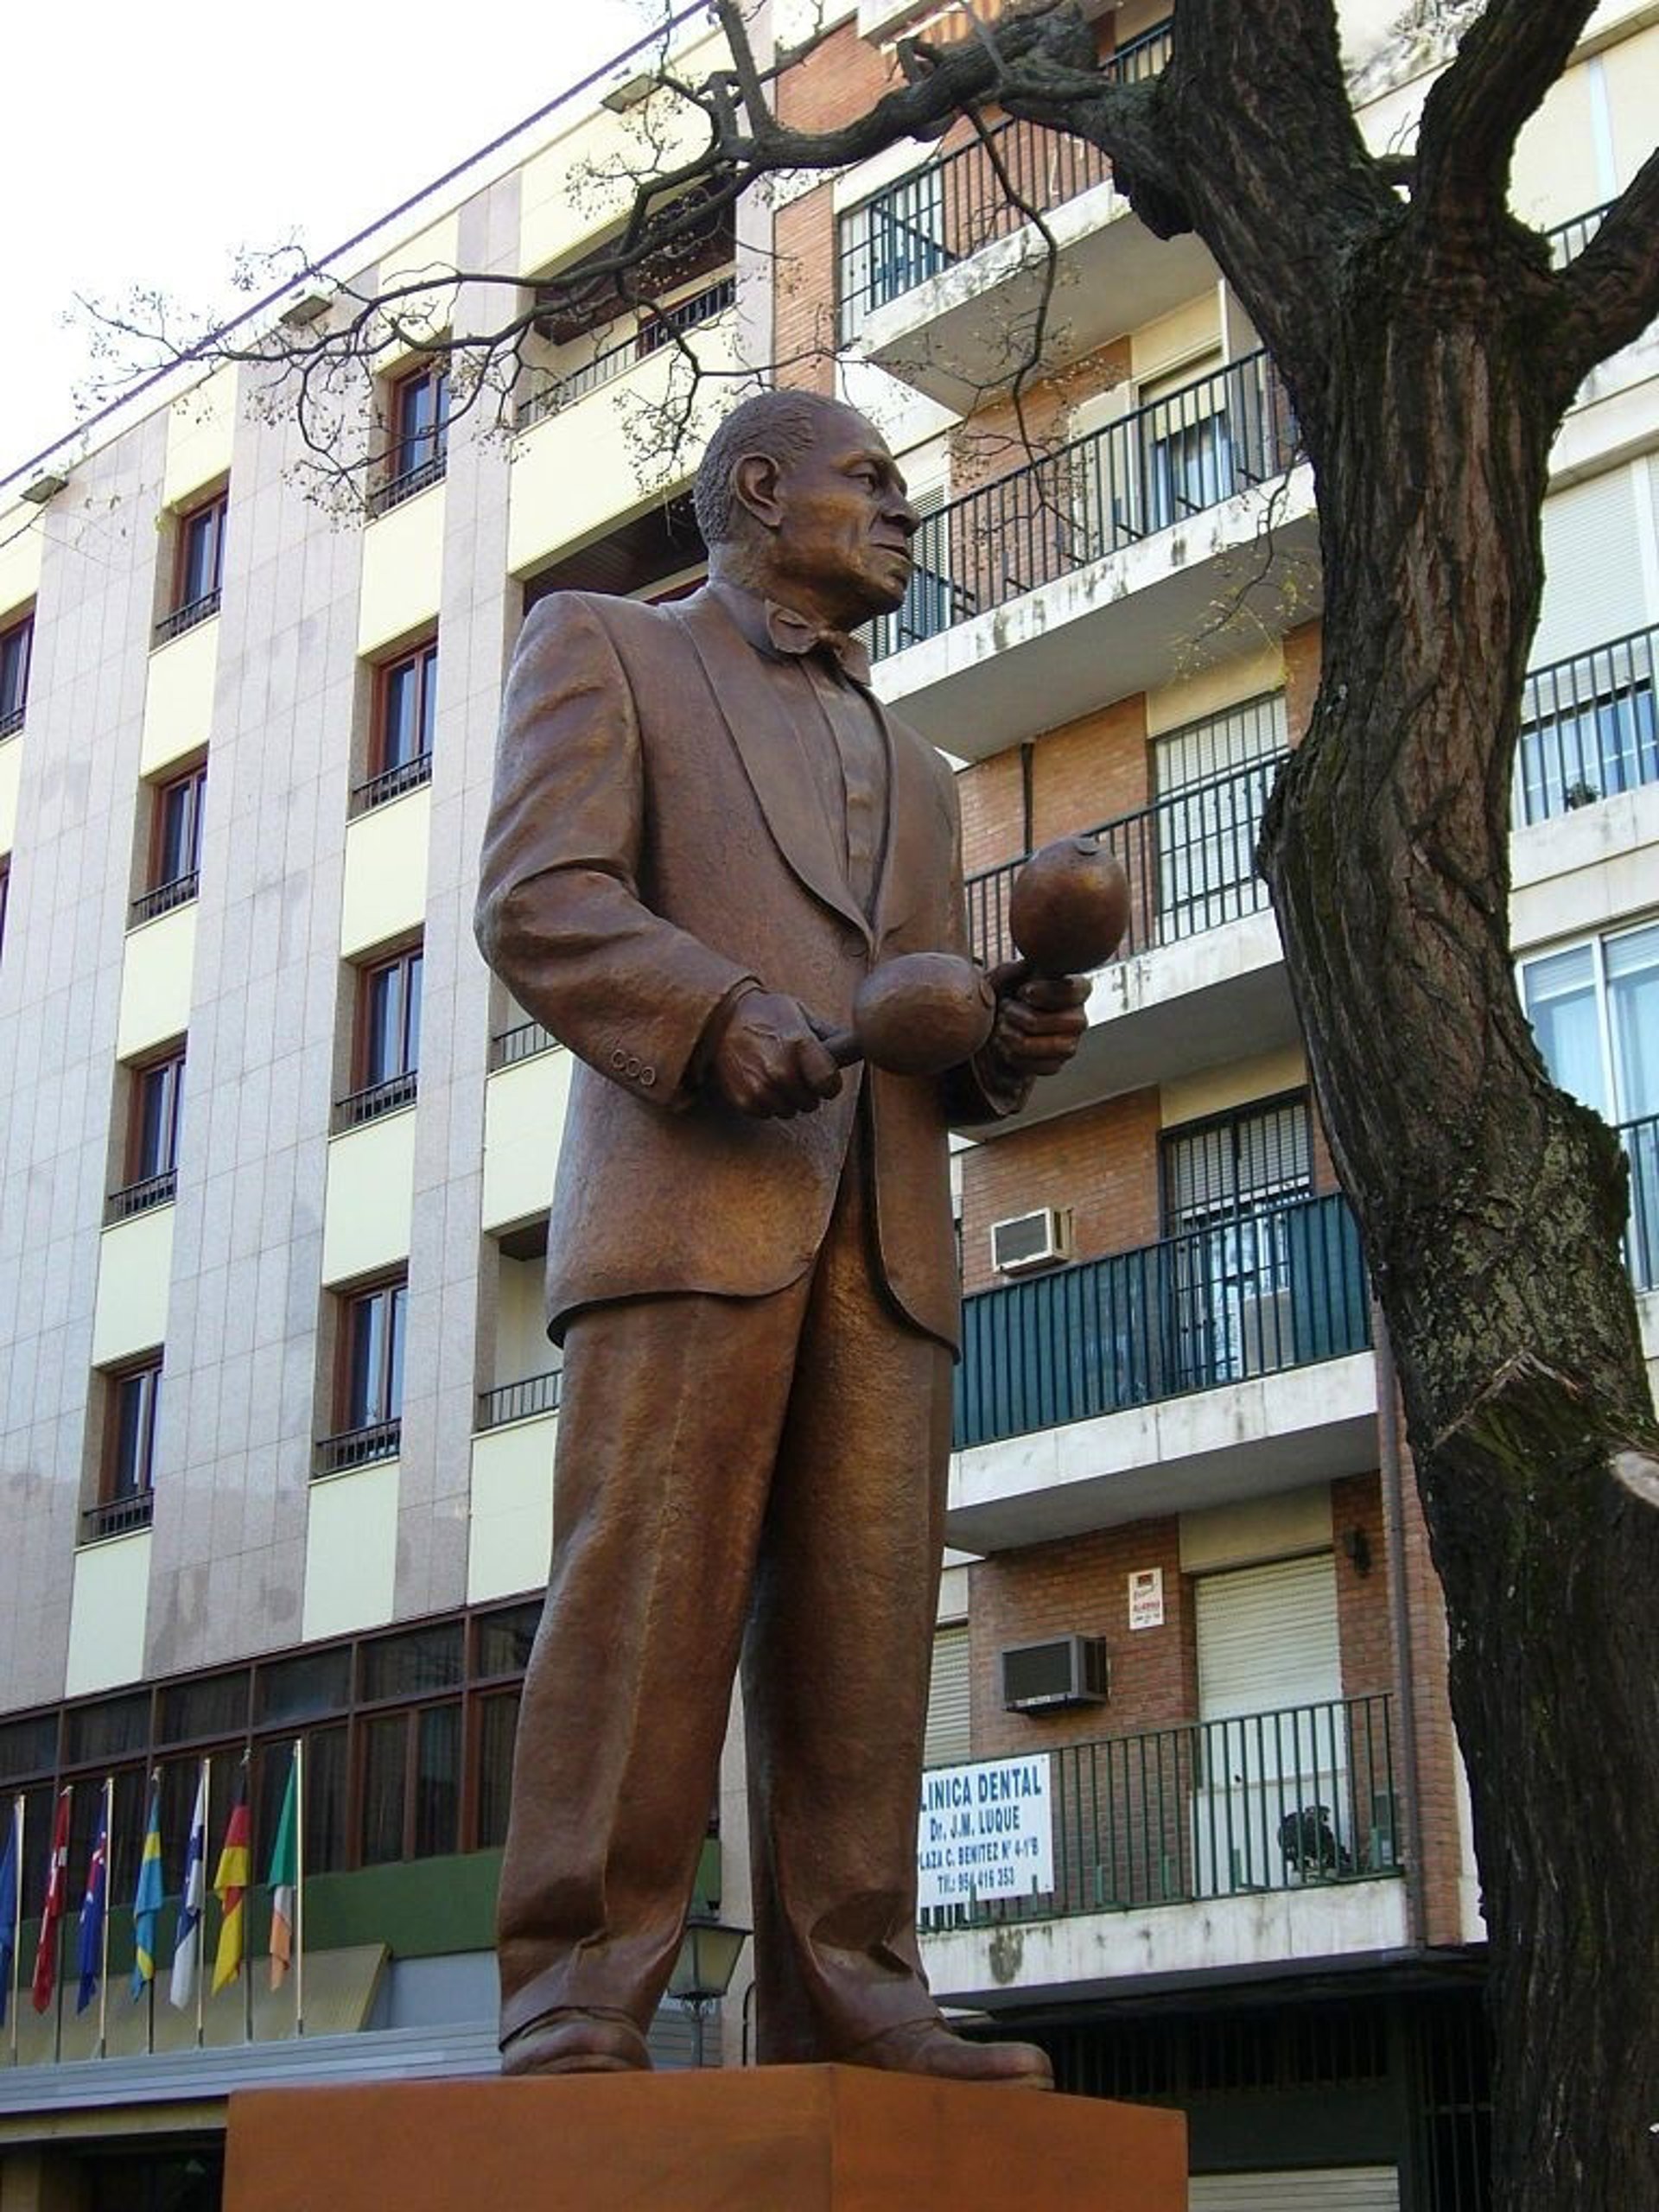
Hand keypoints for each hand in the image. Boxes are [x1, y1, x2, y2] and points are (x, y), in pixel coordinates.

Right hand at [707, 990, 843, 1118]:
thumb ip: (830, 1036)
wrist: (721, 1020)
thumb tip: (858, 1047)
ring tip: (775, 1075)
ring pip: (790, 1111)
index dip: (830, 1083)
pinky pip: (767, 1114)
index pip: (830, 1085)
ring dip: (787, 1099)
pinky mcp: (744, 1100)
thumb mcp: (800, 1015)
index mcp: (800, 1045)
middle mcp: (780, 1070)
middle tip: (795, 1072)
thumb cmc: (766, 1015)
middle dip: (808, 1091)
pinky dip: (766, 1103)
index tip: (824, 1077)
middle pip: (811, 1102)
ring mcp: (761, 1087)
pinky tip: (760, 1081)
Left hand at [982, 963, 1089, 1079]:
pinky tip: (1004, 1046)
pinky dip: (1020, 1059)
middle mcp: (1077, 1016)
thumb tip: (1025, 968)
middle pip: (1074, 1022)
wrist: (987, 1026)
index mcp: (1071, 989)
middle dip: (1032, 1018)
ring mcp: (1069, 1042)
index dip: (1050, 992)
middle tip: (1006, 1010)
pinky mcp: (1056, 1063)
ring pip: (1063, 1047)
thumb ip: (1011, 970)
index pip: (1078, 990)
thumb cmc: (1001, 995)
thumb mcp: (1001, 978)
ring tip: (1002, 1029)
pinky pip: (1049, 1067)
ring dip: (1024, 1039)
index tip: (1023, 992)